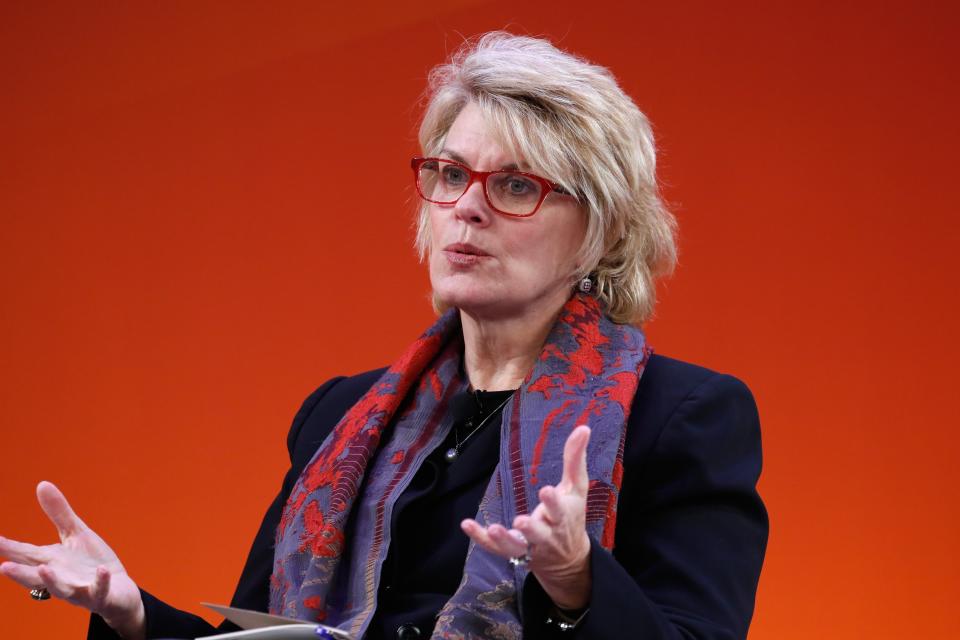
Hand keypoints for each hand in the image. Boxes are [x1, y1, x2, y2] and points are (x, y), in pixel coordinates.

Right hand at [0, 482, 144, 639]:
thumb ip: (59, 513)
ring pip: (62, 589)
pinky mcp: (101, 595)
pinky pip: (100, 590)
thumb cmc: (91, 563)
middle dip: (20, 573)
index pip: (25, 554)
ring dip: (52, 581)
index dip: (7, 548)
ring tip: (44, 569)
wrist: (118, 591)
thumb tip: (42, 484)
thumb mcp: (75, 534)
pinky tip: (102, 570)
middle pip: (36, 576)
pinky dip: (100, 581)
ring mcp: (79, 589)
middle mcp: (60, 578)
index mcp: (51, 562)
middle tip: (3, 568)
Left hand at [462, 425, 591, 609]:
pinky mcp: (513, 553)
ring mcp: (529, 546)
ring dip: (504, 539)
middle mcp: (547, 535)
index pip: (559, 511)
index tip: (546, 491)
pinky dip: (480, 538)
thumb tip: (583, 427)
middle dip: (531, 528)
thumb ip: (575, 459)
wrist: (568, 558)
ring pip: (516, 546)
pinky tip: (467, 524)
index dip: (553, 502)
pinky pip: (494, 548)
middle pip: (539, 534)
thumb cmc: (572, 516)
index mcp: (563, 517)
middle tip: (522, 521)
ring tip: (494, 528)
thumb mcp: (576, 488)